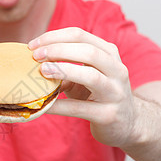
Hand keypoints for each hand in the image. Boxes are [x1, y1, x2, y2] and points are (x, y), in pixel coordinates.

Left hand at [29, 27, 135, 146]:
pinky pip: (80, 108)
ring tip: (43, 71)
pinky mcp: (108, 115)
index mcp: (109, 54)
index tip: (33, 44)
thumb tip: (35, 63)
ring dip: (63, 70)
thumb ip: (66, 67)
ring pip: (91, 76)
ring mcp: (115, 92)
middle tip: (36, 56)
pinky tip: (44, 105)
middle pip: (88, 51)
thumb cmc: (100, 96)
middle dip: (58, 50)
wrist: (127, 124)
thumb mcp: (85, 77)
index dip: (54, 37)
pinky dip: (60, 105)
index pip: (80, 36)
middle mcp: (117, 69)